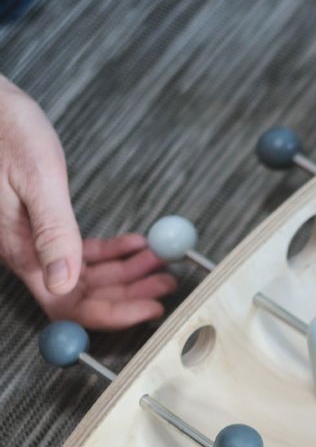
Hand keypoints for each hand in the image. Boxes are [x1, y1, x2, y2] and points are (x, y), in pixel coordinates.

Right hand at [0, 78, 175, 328]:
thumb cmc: (6, 132)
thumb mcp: (36, 180)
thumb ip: (52, 232)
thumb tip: (63, 282)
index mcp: (21, 250)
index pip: (67, 305)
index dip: (111, 315)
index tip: (150, 309)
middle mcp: (28, 253)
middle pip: (83, 295)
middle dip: (130, 294)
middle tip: (167, 283)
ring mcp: (36, 242)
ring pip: (87, 275)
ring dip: (128, 273)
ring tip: (162, 262)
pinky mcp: (44, 228)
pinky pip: (81, 252)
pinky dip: (113, 252)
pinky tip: (138, 244)